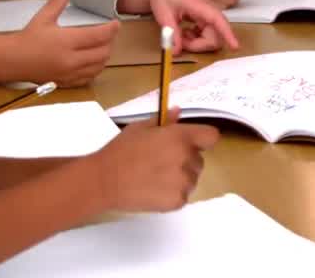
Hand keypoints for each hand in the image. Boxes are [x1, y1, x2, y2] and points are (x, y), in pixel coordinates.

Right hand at [0, 0, 117, 87]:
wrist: (12, 60)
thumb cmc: (29, 37)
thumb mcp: (44, 17)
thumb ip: (58, 0)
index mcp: (66, 41)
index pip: (98, 36)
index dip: (111, 29)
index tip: (116, 23)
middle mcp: (71, 59)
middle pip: (103, 52)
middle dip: (110, 42)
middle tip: (109, 34)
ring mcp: (70, 73)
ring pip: (99, 66)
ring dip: (104, 56)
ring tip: (102, 45)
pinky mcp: (67, 82)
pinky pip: (89, 77)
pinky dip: (95, 68)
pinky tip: (92, 60)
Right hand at [91, 108, 219, 212]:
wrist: (104, 181)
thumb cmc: (121, 150)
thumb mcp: (141, 128)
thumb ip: (164, 121)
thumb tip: (178, 112)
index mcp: (180, 137)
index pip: (211, 136)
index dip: (201, 139)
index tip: (189, 143)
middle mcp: (186, 159)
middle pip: (199, 159)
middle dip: (186, 159)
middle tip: (162, 161)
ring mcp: (184, 182)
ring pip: (192, 178)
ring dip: (180, 177)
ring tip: (155, 177)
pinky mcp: (177, 201)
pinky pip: (183, 195)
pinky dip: (173, 194)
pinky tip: (154, 190)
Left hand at [139, 0, 238, 53]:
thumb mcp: (163, 14)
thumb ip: (171, 33)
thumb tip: (176, 52)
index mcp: (201, 6)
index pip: (218, 21)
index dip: (228, 34)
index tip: (235, 47)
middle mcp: (208, 11)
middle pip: (216, 35)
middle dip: (200, 45)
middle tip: (180, 43)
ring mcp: (207, 15)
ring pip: (211, 37)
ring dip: (197, 43)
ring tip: (180, 37)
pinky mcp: (203, 18)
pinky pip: (206, 34)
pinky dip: (196, 39)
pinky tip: (185, 33)